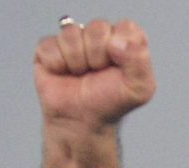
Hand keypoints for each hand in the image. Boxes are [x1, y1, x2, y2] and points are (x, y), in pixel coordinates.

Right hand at [34, 19, 155, 133]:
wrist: (83, 120)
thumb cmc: (112, 102)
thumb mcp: (140, 88)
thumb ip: (140, 61)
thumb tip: (116, 42)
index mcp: (126, 39)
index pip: (126, 27)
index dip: (121, 48)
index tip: (119, 67)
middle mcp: (100, 35)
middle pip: (97, 28)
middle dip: (98, 56)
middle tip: (98, 72)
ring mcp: (73, 39)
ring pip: (71, 34)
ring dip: (77, 61)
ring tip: (81, 74)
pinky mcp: (48, 47)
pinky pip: (49, 46)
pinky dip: (57, 64)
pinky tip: (63, 73)